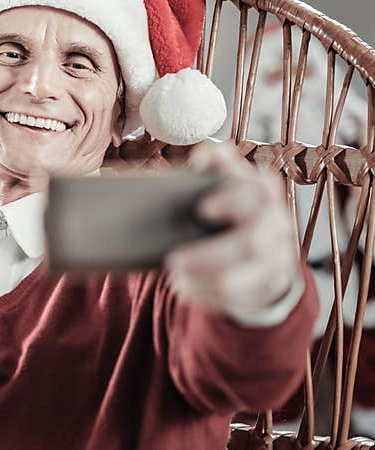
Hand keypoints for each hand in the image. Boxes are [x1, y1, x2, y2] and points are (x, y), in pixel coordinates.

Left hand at [165, 141, 300, 314]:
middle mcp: (276, 225)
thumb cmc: (228, 206)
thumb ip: (214, 166)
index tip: (202, 209)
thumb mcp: (223, 182)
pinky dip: (206, 294)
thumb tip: (212, 151)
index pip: (257, 194)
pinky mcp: (268, 286)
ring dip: (204, 279)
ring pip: (245, 277)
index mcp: (264, 193)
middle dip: (210, 255)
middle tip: (173, 260)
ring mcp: (276, 258)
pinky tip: (185, 286)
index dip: (231, 201)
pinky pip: (238, 298)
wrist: (258, 244)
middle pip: (252, 243)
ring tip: (175, 275)